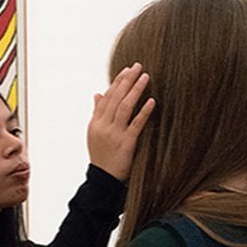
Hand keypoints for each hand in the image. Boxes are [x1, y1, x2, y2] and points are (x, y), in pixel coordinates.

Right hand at [86, 63, 154, 182]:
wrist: (103, 180)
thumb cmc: (101, 156)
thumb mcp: (95, 134)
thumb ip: (97, 113)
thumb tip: (97, 94)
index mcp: (95, 123)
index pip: (107, 97)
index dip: (117, 82)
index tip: (127, 70)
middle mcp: (103, 126)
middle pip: (116, 98)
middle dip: (127, 80)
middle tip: (138, 66)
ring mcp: (114, 135)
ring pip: (125, 107)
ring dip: (135, 90)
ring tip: (145, 77)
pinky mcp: (126, 144)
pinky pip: (136, 124)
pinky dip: (144, 111)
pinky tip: (152, 101)